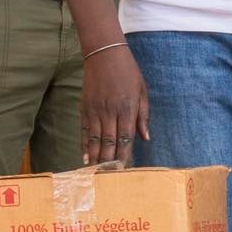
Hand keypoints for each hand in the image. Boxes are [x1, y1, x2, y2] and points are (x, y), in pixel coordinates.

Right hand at [81, 45, 149, 166]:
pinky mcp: (85, 107)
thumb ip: (143, 116)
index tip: (124, 169)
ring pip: (96, 139)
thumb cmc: (128, 72)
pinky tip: (85, 157)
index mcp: (128, 108)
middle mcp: (111, 112)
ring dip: (96, 157)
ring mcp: (96, 110)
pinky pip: (85, 130)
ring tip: (96, 172)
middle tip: (109, 176)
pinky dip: (85, 145)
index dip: (124, 155)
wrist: (104, 54)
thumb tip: (146, 138)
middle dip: (109, 161)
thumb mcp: (142, 91)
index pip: (126, 138)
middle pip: (110, 142)